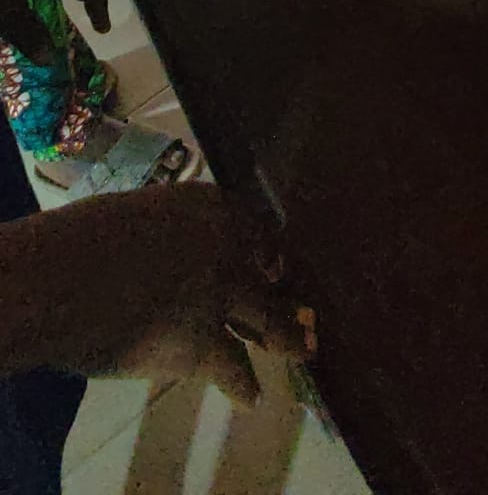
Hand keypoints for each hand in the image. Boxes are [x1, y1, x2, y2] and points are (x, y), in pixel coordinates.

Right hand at [0, 184, 312, 403]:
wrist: (67, 279)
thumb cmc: (83, 243)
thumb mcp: (139, 221)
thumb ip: (167, 240)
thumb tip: (169, 265)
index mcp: (208, 206)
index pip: (252, 228)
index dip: (263, 252)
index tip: (271, 265)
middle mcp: (227, 244)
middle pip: (267, 273)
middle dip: (285, 295)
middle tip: (304, 312)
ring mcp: (221, 293)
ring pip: (268, 318)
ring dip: (285, 337)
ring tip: (300, 348)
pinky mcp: (204, 342)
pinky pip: (232, 368)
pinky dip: (241, 385)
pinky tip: (250, 397)